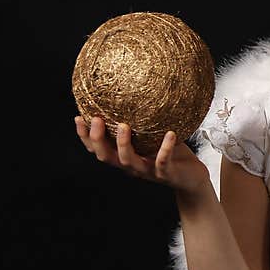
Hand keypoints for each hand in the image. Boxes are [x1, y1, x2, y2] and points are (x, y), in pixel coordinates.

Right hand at [74, 115, 210, 196]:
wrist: (192, 179)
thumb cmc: (173, 155)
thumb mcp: (155, 137)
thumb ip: (145, 122)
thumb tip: (139, 90)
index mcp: (125, 157)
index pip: (98, 149)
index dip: (85, 137)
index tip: (78, 118)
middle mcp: (132, 166)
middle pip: (106, 157)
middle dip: (97, 139)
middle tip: (95, 119)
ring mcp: (148, 171)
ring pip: (128, 161)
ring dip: (123, 144)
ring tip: (124, 125)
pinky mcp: (166, 174)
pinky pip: (163, 161)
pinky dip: (165, 148)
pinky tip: (169, 133)